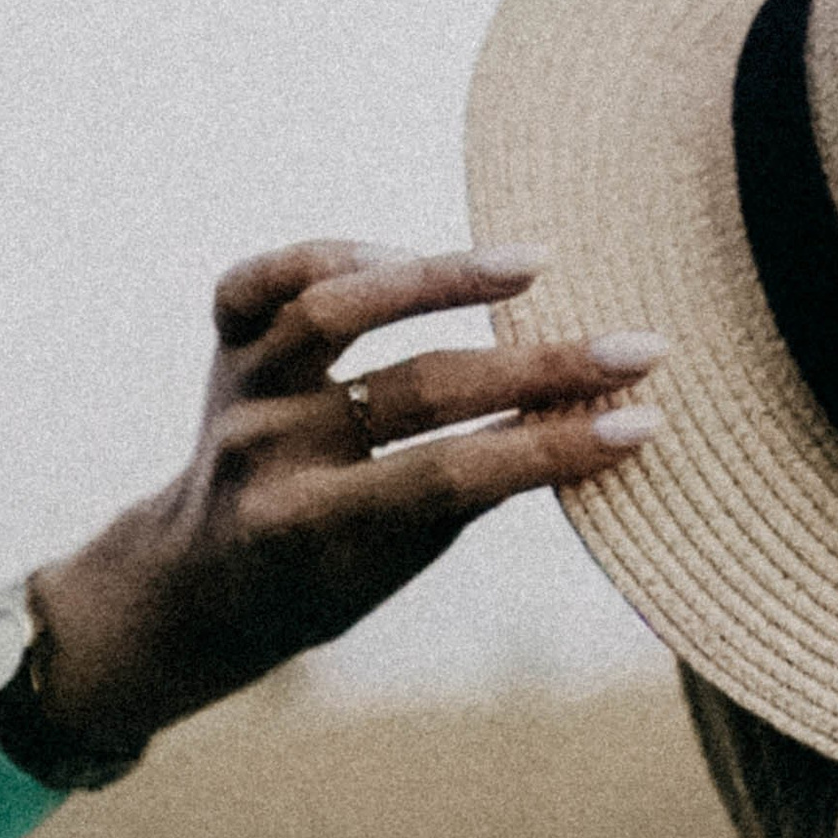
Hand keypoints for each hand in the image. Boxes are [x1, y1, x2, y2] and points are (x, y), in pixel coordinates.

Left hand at [24, 243, 666, 762]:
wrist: (194, 582)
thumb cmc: (322, 583)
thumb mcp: (395, 567)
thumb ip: (471, 490)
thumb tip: (592, 418)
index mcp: (309, 529)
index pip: (452, 474)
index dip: (552, 448)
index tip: (643, 423)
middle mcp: (263, 452)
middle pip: (416, 391)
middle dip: (540, 368)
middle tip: (635, 349)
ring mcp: (237, 391)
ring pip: (335, 309)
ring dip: (441, 280)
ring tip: (534, 263)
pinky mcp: (223, 345)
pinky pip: (266, 278)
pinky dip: (337, 255)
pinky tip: (407, 254)